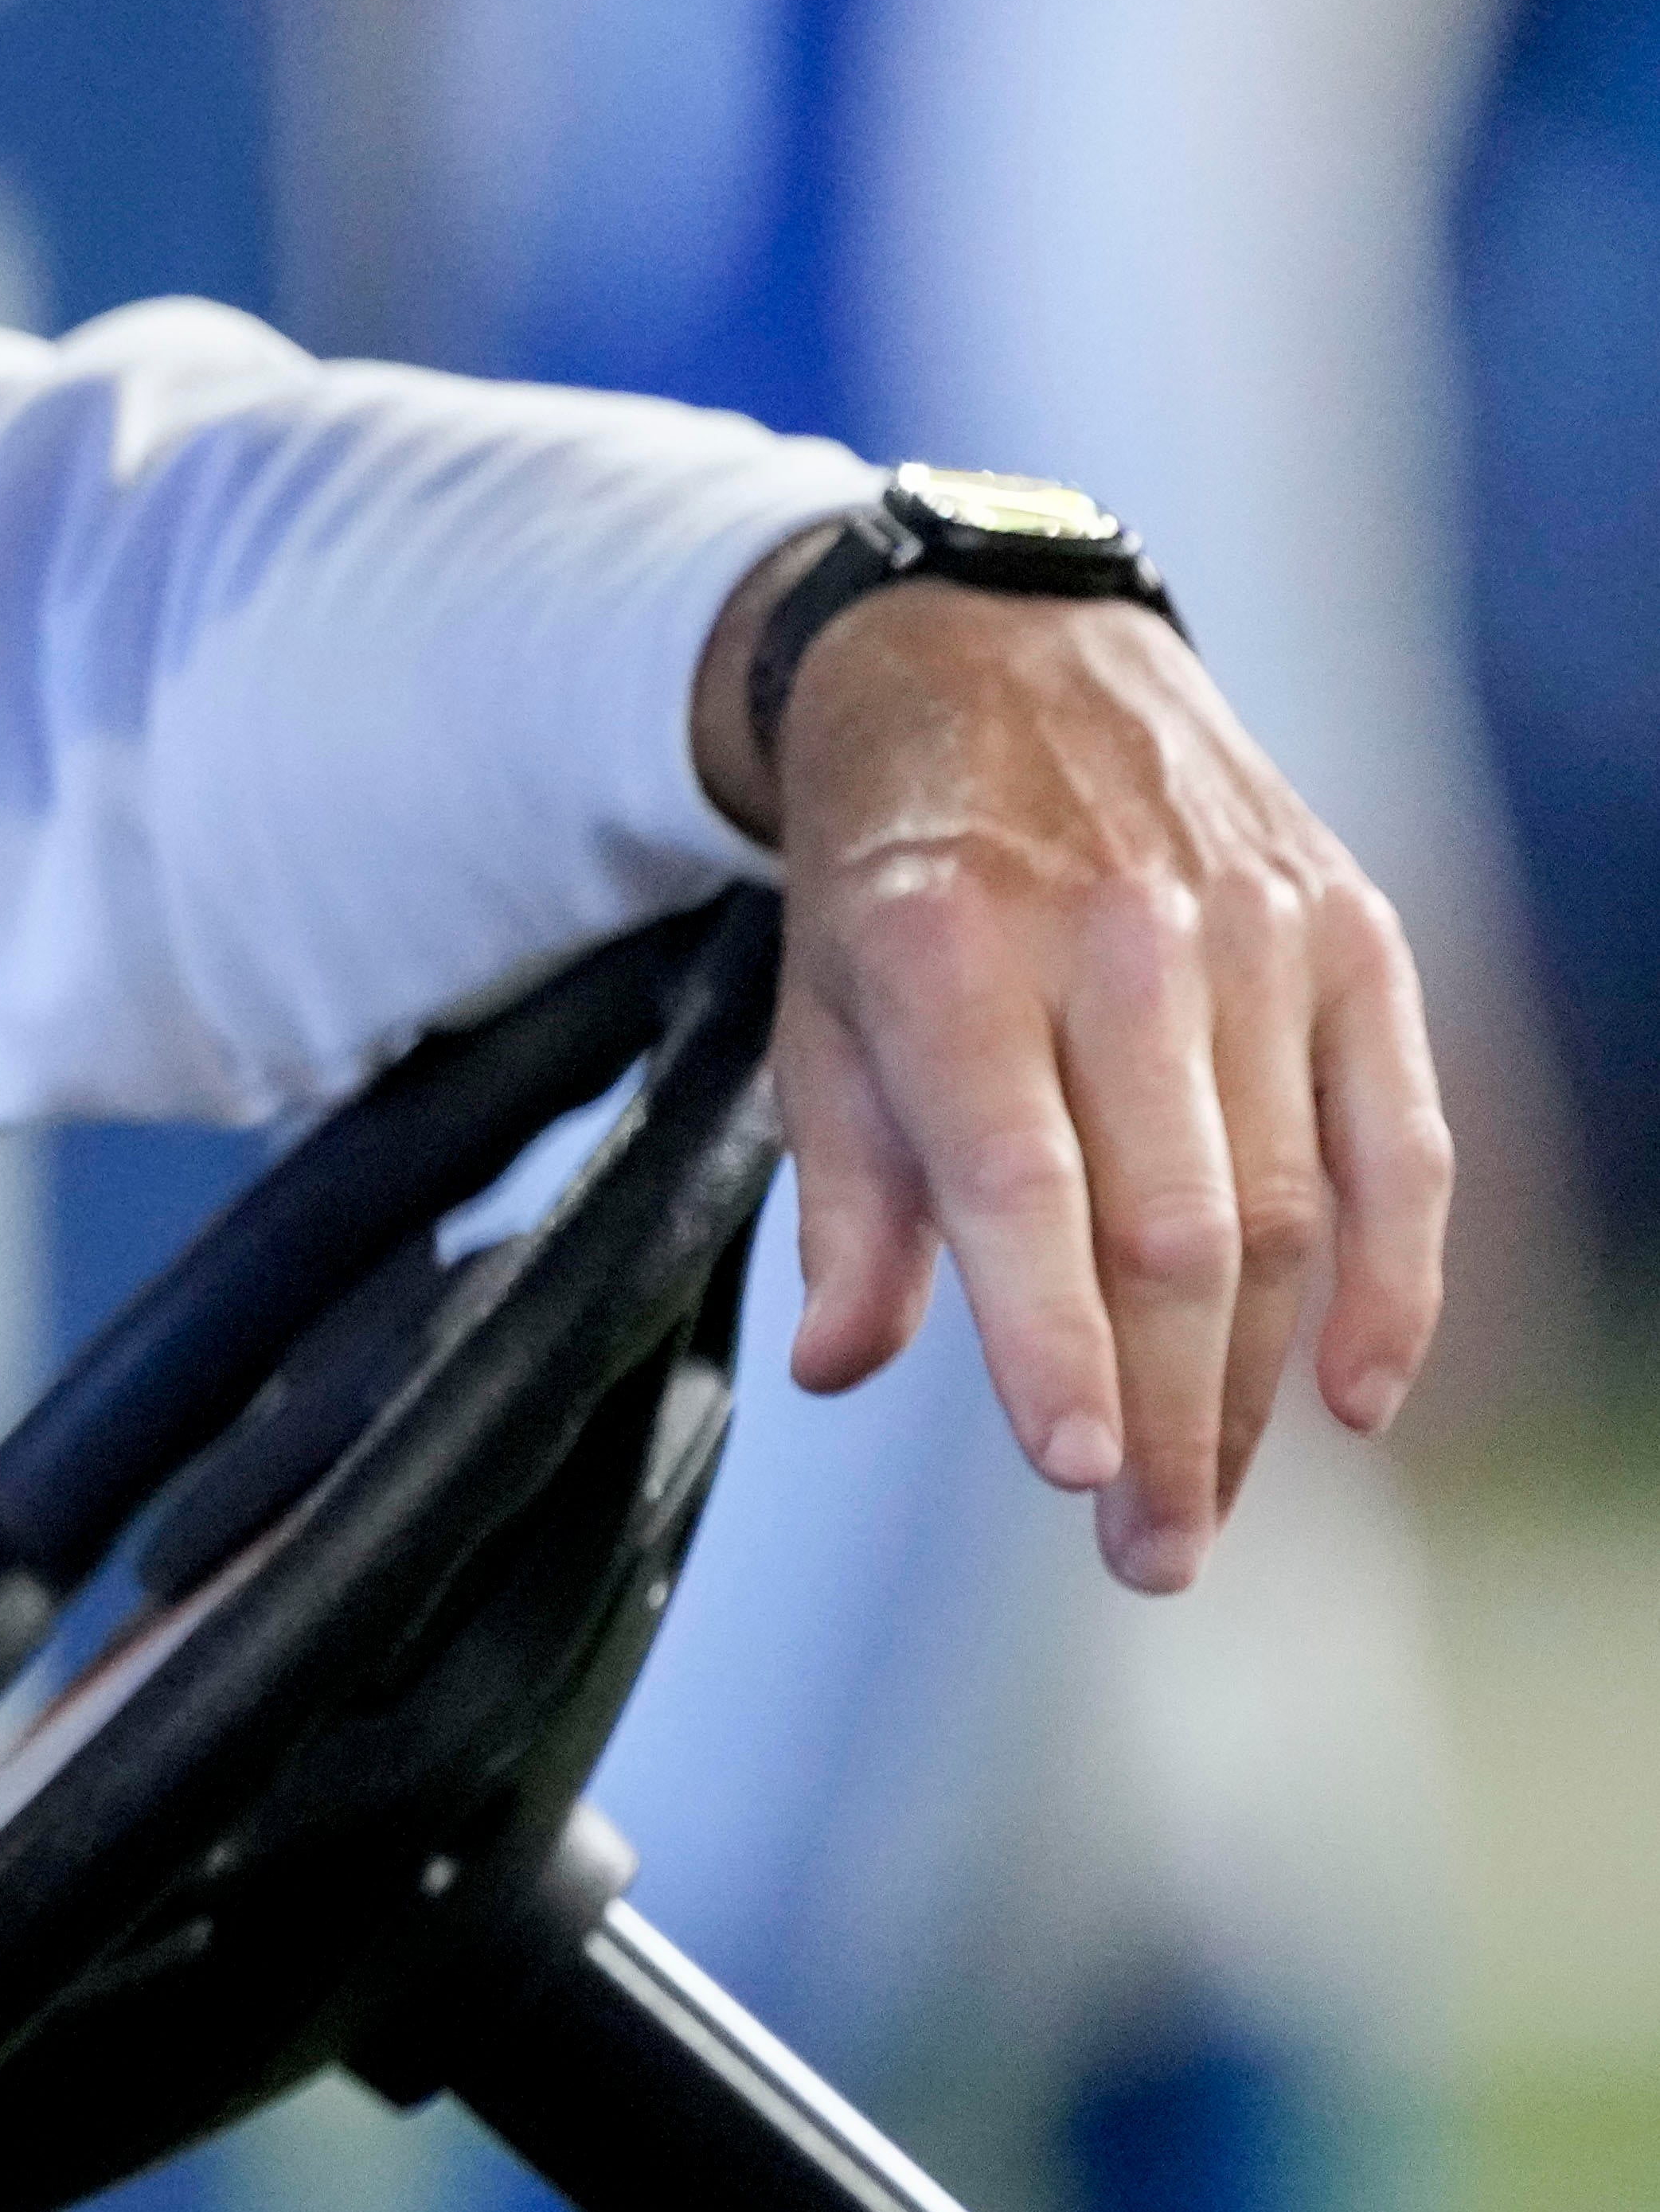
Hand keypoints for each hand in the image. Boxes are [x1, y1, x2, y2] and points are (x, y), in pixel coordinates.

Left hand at [698, 556, 1449, 1592]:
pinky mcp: (1352, 934)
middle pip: (1171, 1228)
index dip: (1053, 1339)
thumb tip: (845, 1365)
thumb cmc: (890, 873)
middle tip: (1147, 1553)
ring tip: (1203, 1510)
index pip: (1019, 1180)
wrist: (994, 658)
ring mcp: (1255, 933)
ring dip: (1256, 1386)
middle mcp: (1118, 938)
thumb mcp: (815, 1010)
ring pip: (1284, 1207)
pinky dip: (1397, 1279)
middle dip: (1166, 1414)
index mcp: (950, 951)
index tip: (1076, 1471)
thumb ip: (846, 1196)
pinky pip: (1397, 1139)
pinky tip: (1359, 1396)